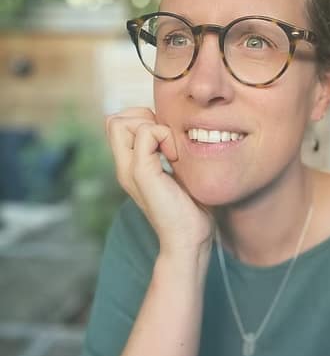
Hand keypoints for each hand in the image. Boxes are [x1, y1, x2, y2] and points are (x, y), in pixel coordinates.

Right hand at [105, 107, 213, 254]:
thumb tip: (170, 127)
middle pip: (114, 120)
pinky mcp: (142, 173)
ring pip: (121, 122)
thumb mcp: (175, 171)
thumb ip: (165, 151)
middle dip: (143, 118)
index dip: (141, 119)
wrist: (189, 238)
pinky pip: (146, 133)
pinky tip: (174, 157)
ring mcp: (129, 170)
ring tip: (170, 150)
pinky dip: (164, 135)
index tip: (165, 139)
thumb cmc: (189, 206)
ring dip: (153, 126)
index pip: (118, 123)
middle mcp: (124, 166)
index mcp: (131, 165)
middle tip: (166, 141)